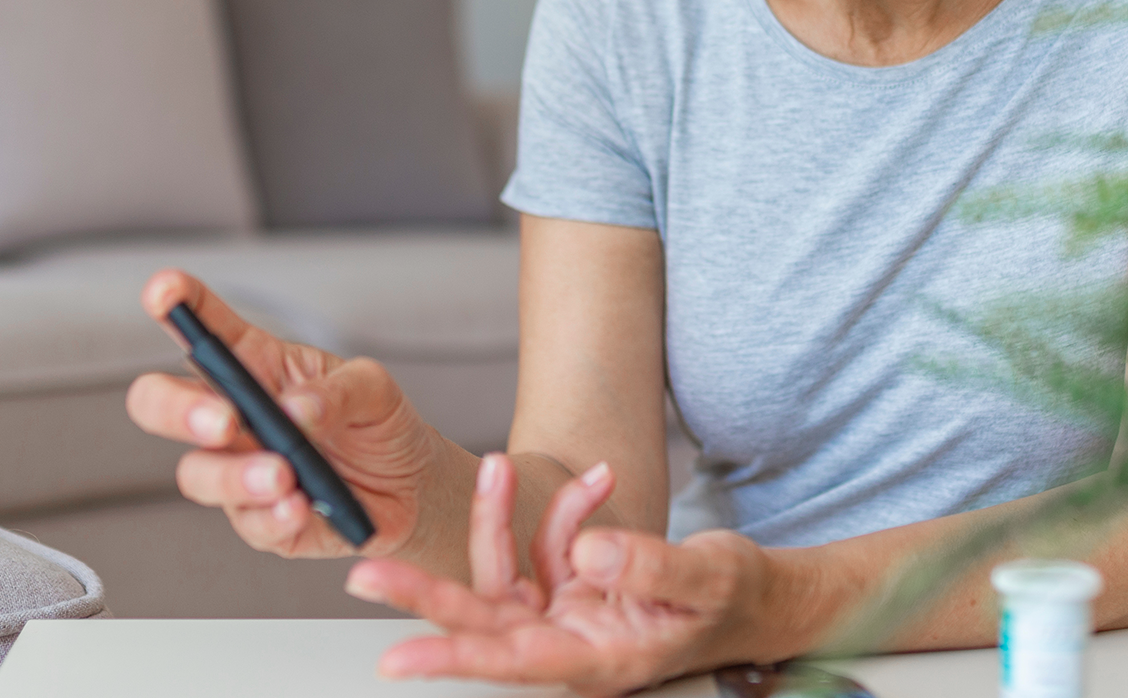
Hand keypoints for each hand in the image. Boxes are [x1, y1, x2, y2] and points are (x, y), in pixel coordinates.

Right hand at [123, 270, 437, 558]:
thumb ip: (338, 391)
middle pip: (161, 404)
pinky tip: (301, 506)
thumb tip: (296, 409)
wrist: (412, 489)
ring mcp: (239, 469)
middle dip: (177, 410)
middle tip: (223, 421)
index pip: (205, 328)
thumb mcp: (374, 388)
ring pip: (197, 473)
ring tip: (286, 476)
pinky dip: (273, 515)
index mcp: (254, 366)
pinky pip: (247, 522)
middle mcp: (234, 417)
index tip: (164, 292)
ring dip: (237, 476)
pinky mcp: (258, 519)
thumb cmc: (379, 424)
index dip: (176, 306)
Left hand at [354, 452, 784, 697]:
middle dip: (426, 590)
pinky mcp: (572, 589)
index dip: (451, 659)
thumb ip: (649, 568)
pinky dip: (563, 510)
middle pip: (481, 620)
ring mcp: (568, 616)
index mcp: (599, 660)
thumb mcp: (709, 579)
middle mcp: (571, 643)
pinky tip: (595, 482)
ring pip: (507, 570)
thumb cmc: (739, 601)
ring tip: (518, 467)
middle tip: (367, 573)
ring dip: (508, 517)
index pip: (511, 661)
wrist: (760, 599)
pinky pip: (545, 545)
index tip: (396, 659)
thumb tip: (591, 551)